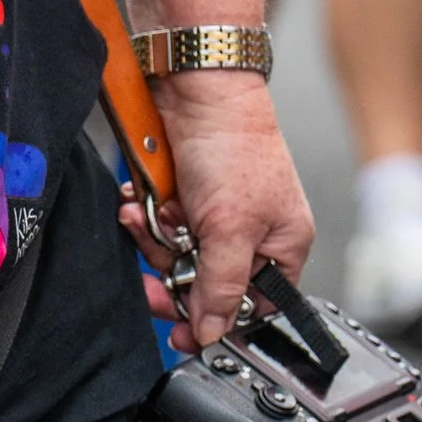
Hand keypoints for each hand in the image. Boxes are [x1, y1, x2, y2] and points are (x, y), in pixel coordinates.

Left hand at [118, 73, 314, 353]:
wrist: (196, 90)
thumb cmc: (233, 148)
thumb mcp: (231, 229)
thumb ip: (222, 287)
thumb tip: (213, 332)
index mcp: (281, 247)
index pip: (254, 306)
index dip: (218, 320)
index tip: (182, 331)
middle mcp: (250, 235)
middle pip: (206, 286)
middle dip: (173, 275)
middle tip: (152, 281)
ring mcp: (214, 216)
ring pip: (175, 257)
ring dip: (153, 241)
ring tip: (146, 218)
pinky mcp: (184, 198)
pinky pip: (158, 228)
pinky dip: (145, 218)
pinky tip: (139, 203)